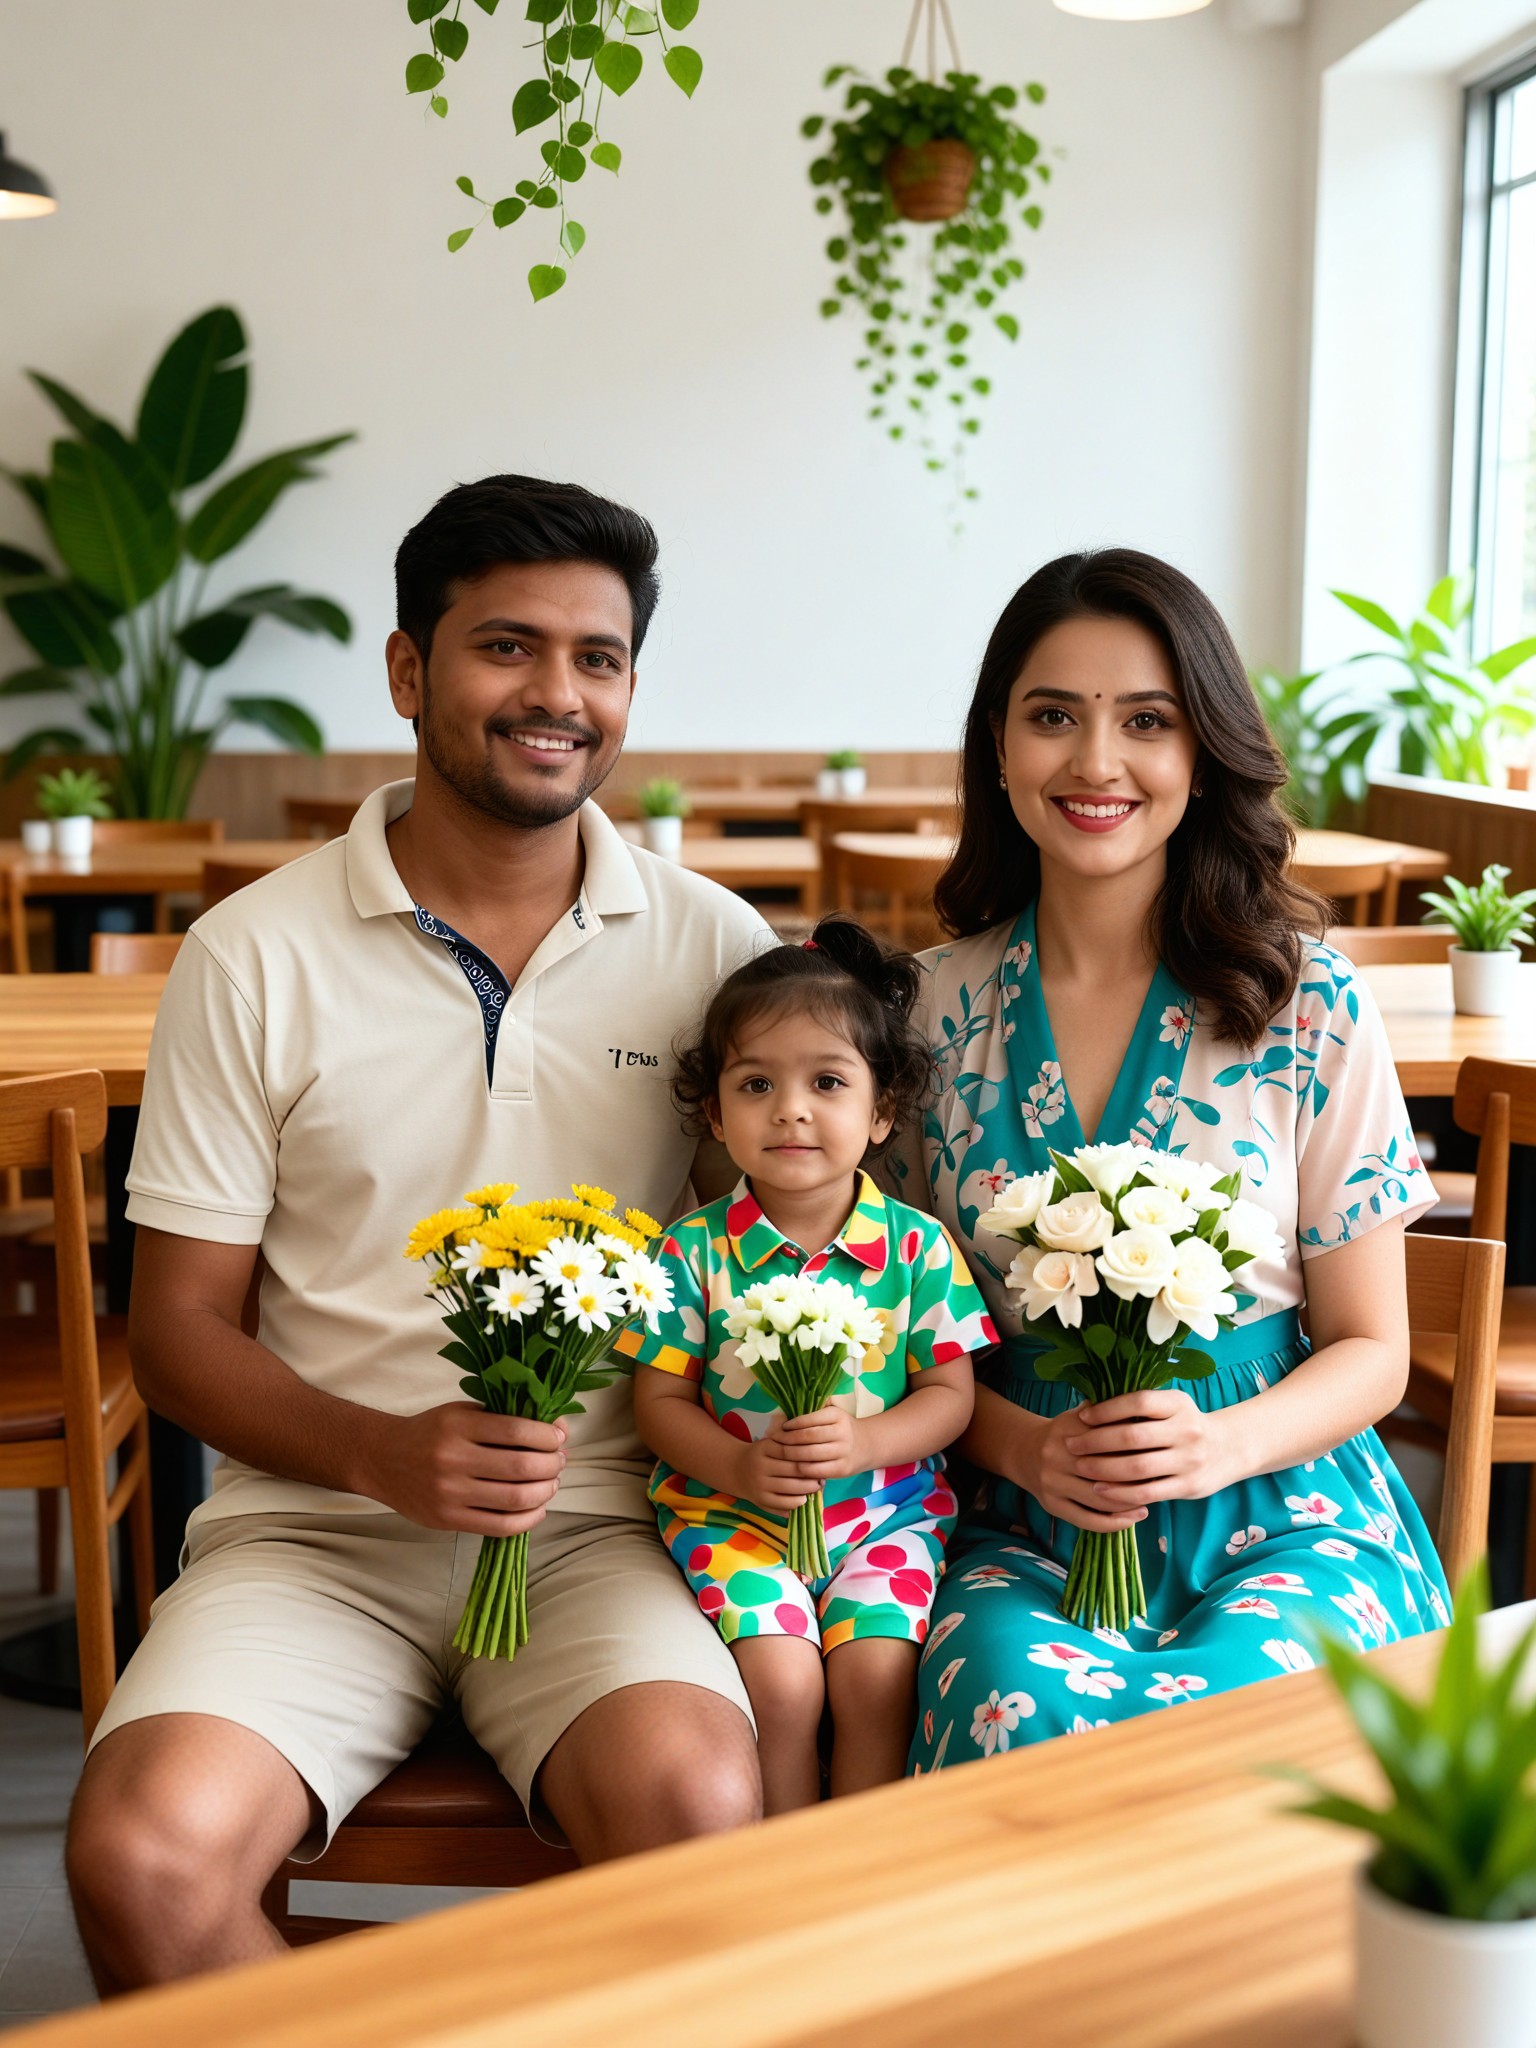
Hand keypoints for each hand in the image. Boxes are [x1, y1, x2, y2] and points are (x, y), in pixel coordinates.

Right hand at [358, 1402, 565, 1535]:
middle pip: (521, 1466)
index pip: (517, 1430)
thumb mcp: (463, 1413)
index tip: (559, 1438)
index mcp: (458, 1425)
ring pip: (514, 1499)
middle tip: (560, 1461)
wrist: (382, 1459)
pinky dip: (527, 1520)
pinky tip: (537, 1508)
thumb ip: (504, 1418)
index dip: (548, 1436)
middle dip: (552, 1465)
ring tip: (551, 1484)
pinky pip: (499, 1526)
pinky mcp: (447, 1520)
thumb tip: (557, 1428)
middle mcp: (453, 1459)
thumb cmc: (430, 1432)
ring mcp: (450, 1493)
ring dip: (545, 1492)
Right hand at [738, 1417, 823, 1517]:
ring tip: (816, 1487)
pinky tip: (803, 1499)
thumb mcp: (770, 1442)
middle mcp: (760, 1466)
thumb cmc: (761, 1454)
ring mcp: (759, 1485)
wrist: (735, 1469)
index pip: (792, 1451)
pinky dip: (796, 1503)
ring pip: (790, 1489)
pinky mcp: (760, 1500)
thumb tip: (814, 1452)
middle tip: (823, 1476)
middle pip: (793, 1470)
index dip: (808, 1456)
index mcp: (765, 1448)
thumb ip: (789, 1444)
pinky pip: (783, 1504)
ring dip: (808, 1489)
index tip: (820, 1459)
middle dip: (812, 1475)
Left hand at [778, 1405, 861, 1482]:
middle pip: (808, 1437)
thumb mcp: (832, 1414)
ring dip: (791, 1454)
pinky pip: (815, 1470)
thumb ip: (814, 1411)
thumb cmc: (841, 1428)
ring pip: (810, 1455)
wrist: (866, 1445)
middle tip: (776, 1440)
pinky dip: (802, 1468)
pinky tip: (794, 1465)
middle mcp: (842, 1433)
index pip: (810, 1419)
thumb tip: (784, 1414)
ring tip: (781, 1453)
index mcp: (837, 1416)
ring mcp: (843, 1452)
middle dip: (788, 1439)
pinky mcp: (842, 1469)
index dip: (793, 1424)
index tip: (782, 1427)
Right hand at [1021, 1404, 1148, 1534]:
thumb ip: (1109, 1414)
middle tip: (1160, 1480)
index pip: (1109, 1439)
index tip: (1159, 1452)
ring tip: (1151, 1501)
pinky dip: (1113, 1523)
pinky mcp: (1052, 1505)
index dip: (1136, 1447)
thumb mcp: (1081, 1416)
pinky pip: (1087, 1520)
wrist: (1023, 1451)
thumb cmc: (1065, 1434)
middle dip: (1136, 1478)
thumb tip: (1146, 1415)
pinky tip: (1132, 1519)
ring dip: (1128, 1503)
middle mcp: (1056, 1455)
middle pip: (1105, 1470)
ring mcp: (1052, 1483)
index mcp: (1068, 1428)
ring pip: (1099, 1498)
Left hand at [1063, 1390, 1231, 1509]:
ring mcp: (1189, 1460)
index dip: (1107, 1409)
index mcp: (1178, 1403)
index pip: (1138, 1401)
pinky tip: (1101, 1490)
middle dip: (1096, 1442)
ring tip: (1080, 1467)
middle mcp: (1187, 1430)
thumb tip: (1089, 1405)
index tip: (1082, 1415)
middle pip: (1133, 1436)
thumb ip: (1139, 1406)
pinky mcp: (1188, 1486)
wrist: (1228, 1448)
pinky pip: (1147, 1492)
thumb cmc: (1185, 1424)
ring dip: (1103, 1468)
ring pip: (1138, 1467)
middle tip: (1071, 1445)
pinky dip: (1120, 1492)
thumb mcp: (1171, 1406)